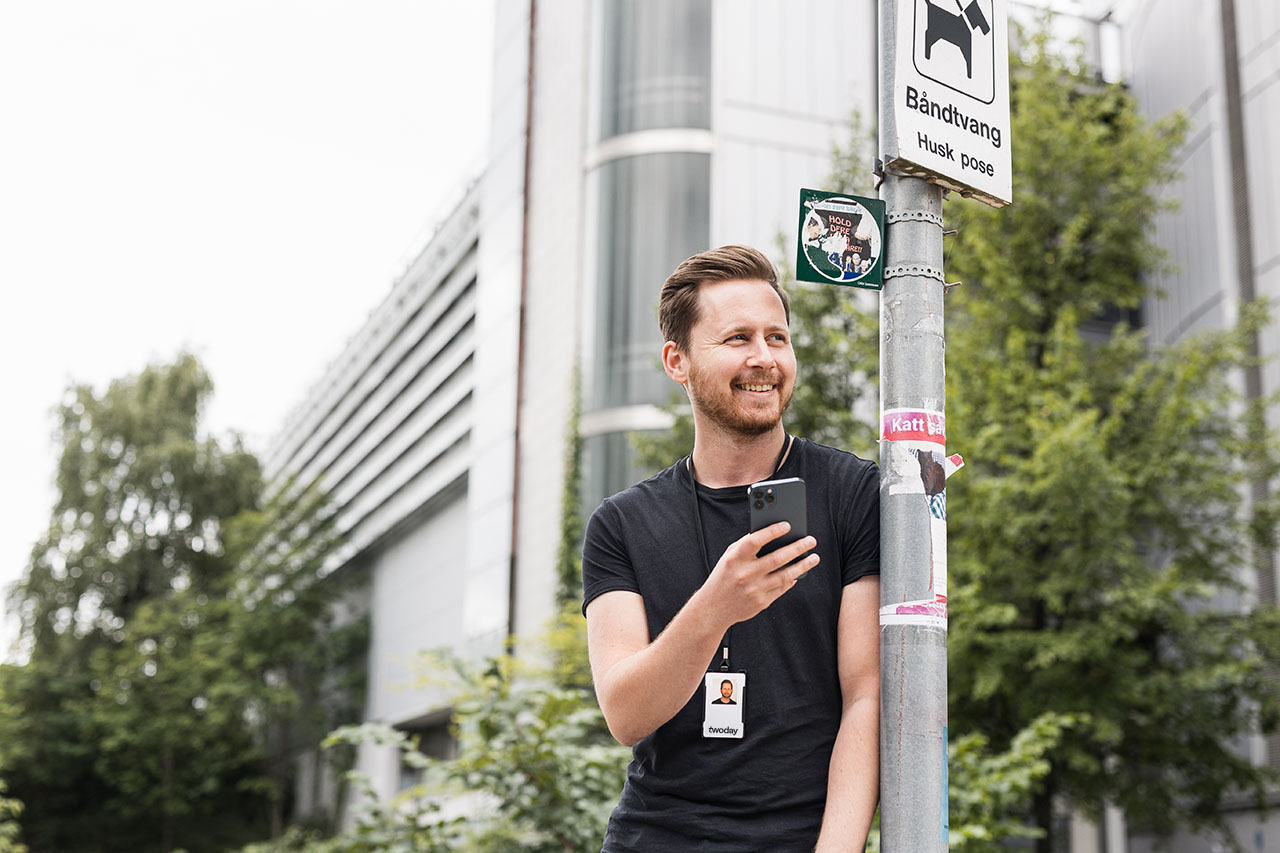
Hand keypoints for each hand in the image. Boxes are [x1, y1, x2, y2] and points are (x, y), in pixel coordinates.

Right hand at [699, 523, 818, 626]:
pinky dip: (792, 580)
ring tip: (814, 557)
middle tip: (811, 540)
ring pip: (785, 575)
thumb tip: (770, 532)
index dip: (772, 531)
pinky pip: (782, 588)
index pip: (755, 540)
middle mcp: (745, 574)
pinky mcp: (761, 603)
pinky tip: (799, 573)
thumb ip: (746, 544)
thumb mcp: (728, 557)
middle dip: (797, 548)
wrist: (714, 608)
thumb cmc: (724, 576)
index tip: (787, 525)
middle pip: (777, 558)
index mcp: (735, 559)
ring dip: (802, 565)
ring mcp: (754, 590)